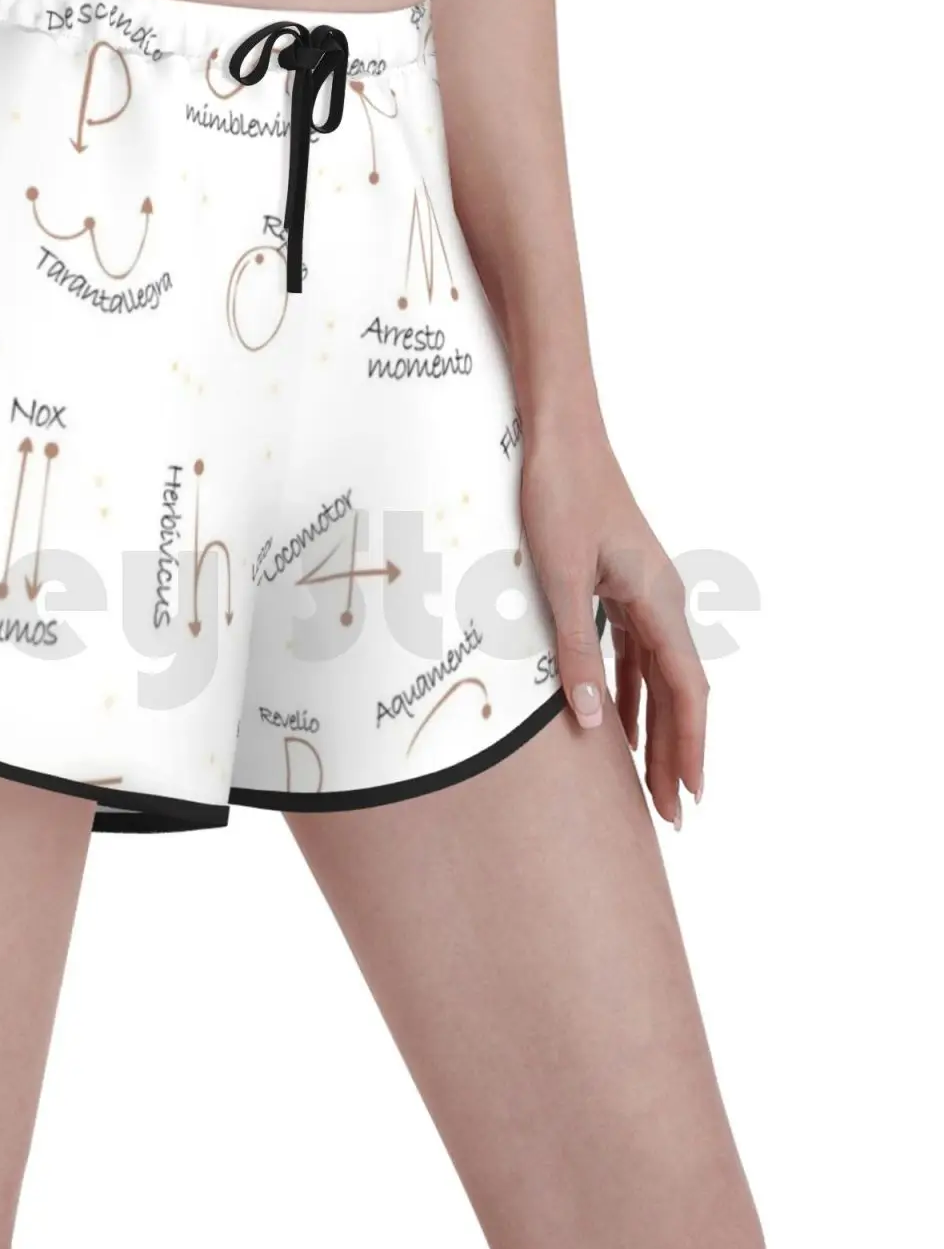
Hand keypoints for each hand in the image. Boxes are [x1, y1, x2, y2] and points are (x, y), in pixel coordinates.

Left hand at [521, 416, 706, 827]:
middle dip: (676, 752)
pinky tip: (616, 720)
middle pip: (680, 692)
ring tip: (648, 780)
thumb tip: (587, 721)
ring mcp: (644, 592)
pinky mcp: (621, 585)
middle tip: (671, 811)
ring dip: (654, 727)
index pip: (687, 691)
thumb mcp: (558, 577)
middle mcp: (663, 600)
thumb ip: (572, 650)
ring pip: (658, 676)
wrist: (560, 437)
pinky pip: (635, 652)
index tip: (690, 796)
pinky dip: (631, 692)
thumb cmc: (558, 497)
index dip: (689, 747)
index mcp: (659, 600)